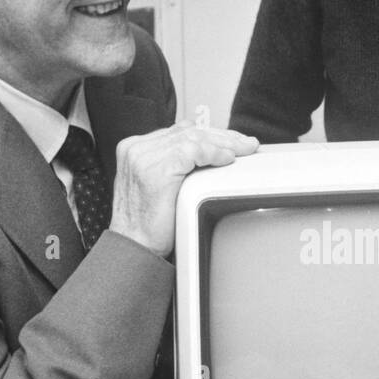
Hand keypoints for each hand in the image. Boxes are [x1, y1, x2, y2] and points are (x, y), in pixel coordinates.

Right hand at [110, 121, 257, 257]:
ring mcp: (144, 158)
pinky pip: (193, 152)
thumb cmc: (148, 225)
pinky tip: (227, 158)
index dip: (209, 133)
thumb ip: (173, 165)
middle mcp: (136, 149)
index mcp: (134, 149)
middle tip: (244, 144)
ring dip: (223, 143)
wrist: (134, 248)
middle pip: (187, 131)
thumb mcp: (158, 186)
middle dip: (220, 136)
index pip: (178, 131)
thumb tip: (203, 151)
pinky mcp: (156, 170)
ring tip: (242, 150)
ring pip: (192, 138)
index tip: (231, 141)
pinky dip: (214, 153)